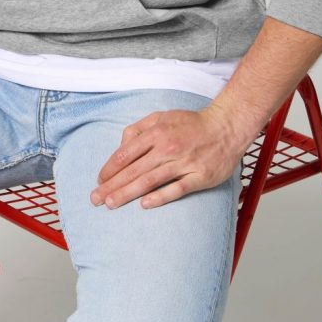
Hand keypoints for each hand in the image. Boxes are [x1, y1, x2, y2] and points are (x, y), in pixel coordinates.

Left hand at [89, 105, 244, 209]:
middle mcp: (167, 148)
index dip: (110, 169)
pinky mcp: (199, 176)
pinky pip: (177, 189)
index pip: (126, 154)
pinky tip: (144, 205)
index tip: (99, 181)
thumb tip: (122, 145)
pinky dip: (160, 197)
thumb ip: (139, 129)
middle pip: (133, 170)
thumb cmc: (191, 124)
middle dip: (112, 185)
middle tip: (96, 199)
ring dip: (128, 193)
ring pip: (150, 180)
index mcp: (156, 133)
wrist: (226, 127)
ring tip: (111, 203)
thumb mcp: (161, 117)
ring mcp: (183, 163)